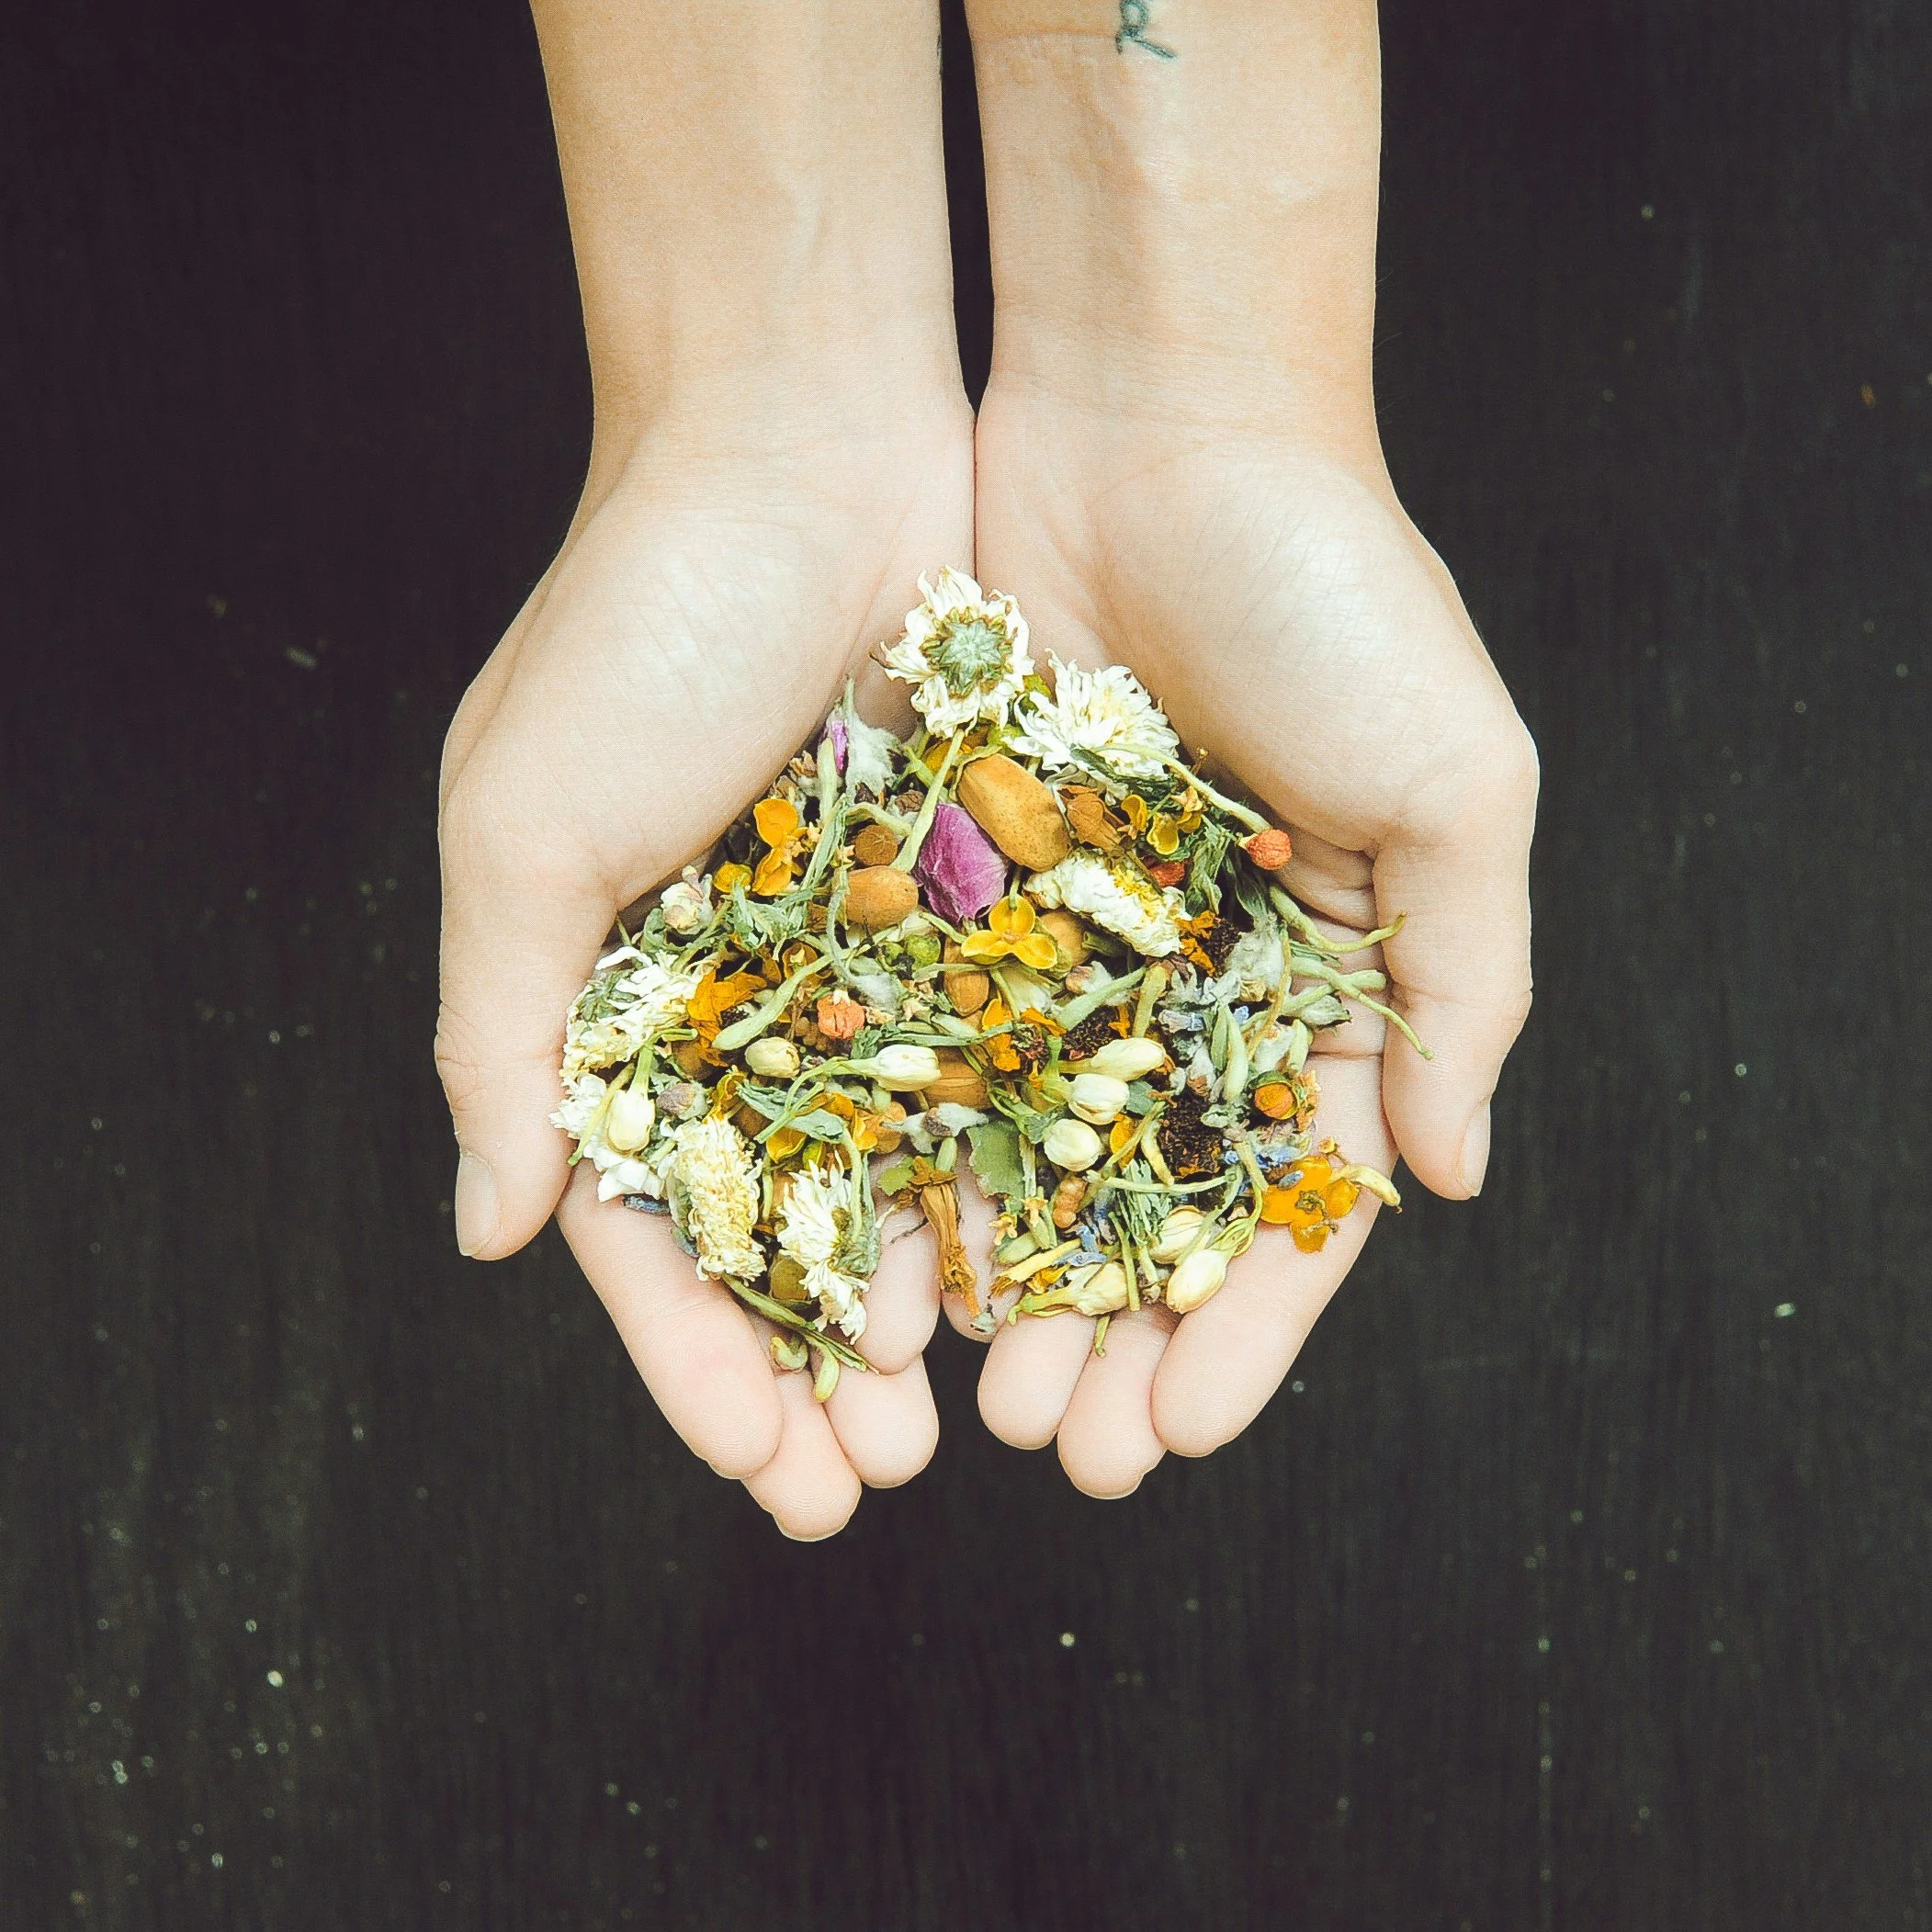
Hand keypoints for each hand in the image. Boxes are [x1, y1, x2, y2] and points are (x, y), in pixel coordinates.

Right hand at [437, 402, 971, 1535]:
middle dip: (822, 1363)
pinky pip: (994, 1059)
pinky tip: (1047, 1262)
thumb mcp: (521, 828)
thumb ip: (498, 1031)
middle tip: (879, 1483)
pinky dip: (1010, 1160)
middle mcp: (736, 1002)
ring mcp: (857, 960)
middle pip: (783, 1228)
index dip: (700, 1359)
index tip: (764, 1466)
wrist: (802, 442)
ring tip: (978, 1411)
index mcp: (610, 1003)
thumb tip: (493, 1232)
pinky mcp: (966, 901)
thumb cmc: (635, 622)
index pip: (650, 1227)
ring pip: (899, 1168)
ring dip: (929, 1293)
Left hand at [952, 389, 1536, 1493]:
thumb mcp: (1458, 786)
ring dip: (999, 1279)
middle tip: (1057, 1453)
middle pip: (1147, 1204)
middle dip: (1108, 1335)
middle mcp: (1189, 981)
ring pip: (1024, 1151)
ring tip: (953, 1399)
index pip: (1290, 1198)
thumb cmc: (1339, 590)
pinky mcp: (959, 882)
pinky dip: (908, 1148)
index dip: (1244, 1330)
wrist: (1165, 420)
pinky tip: (877, 1254)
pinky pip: (927, 1039)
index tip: (1180, 1434)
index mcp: (1322, 980)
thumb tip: (1456, 1175)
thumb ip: (1463, 983)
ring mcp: (1068, 941)